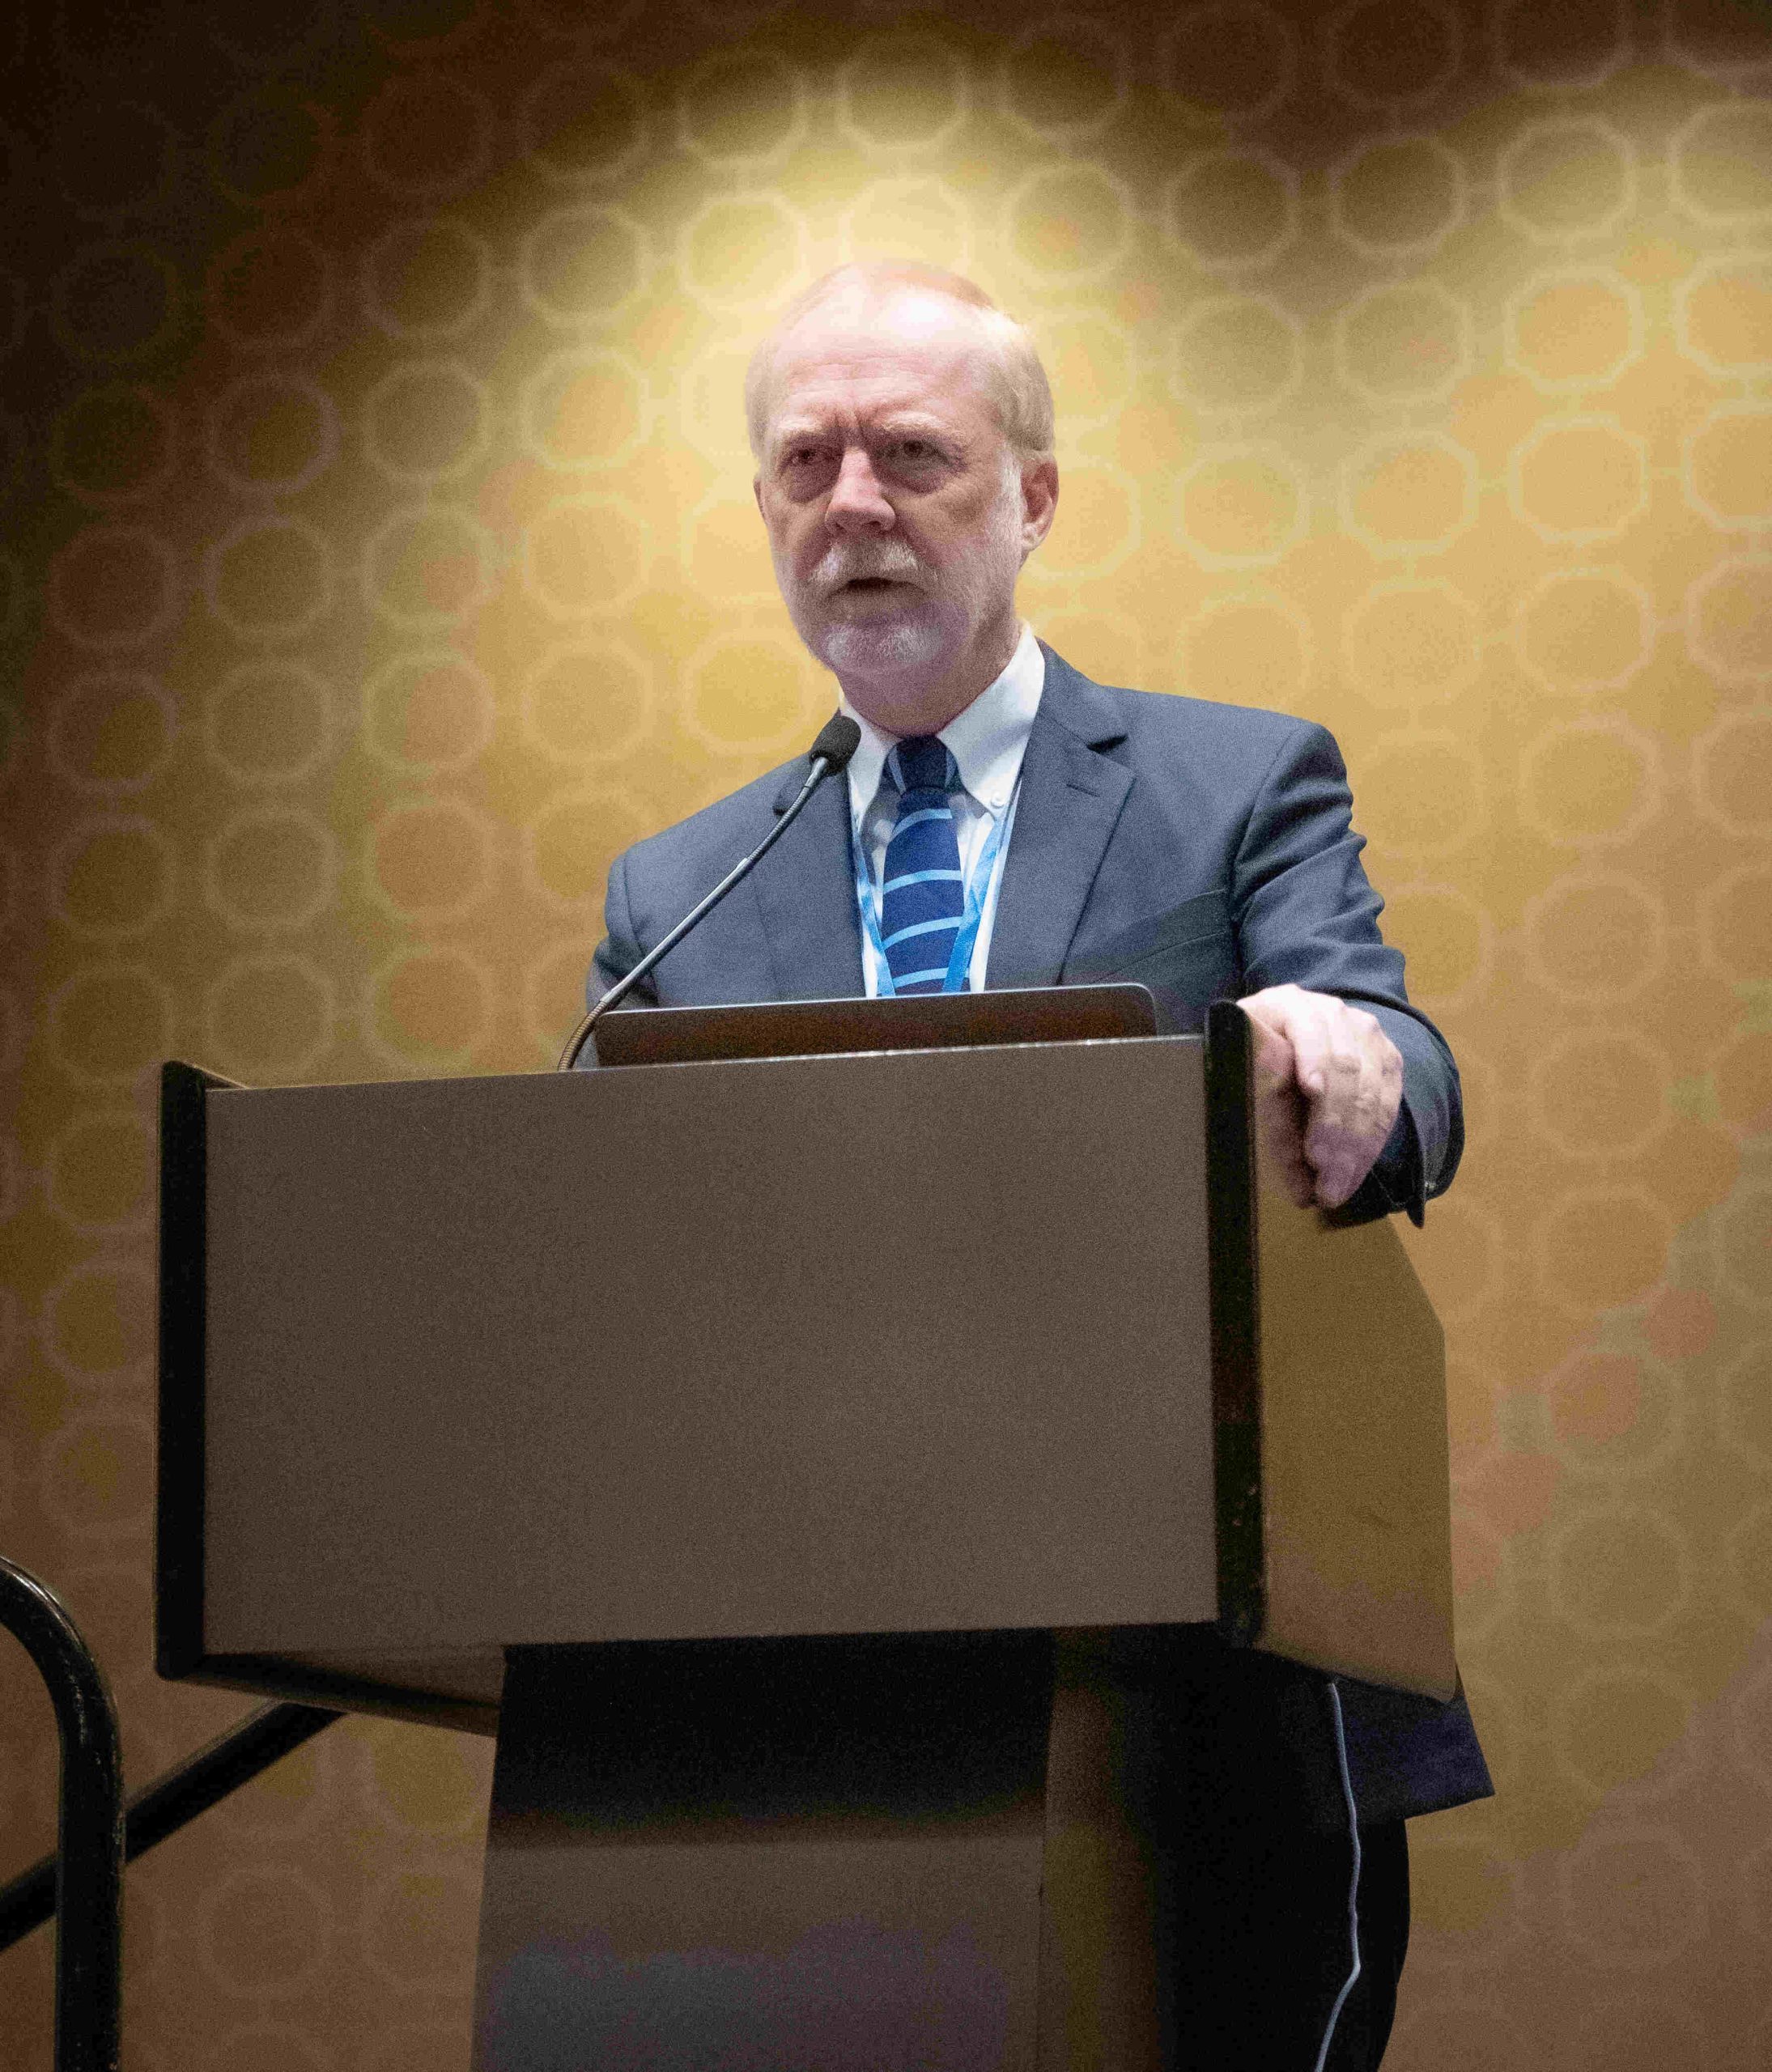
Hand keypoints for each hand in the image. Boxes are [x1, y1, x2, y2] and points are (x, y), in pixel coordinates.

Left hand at [1238, 984, 1402, 1210]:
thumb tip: (1263, 1131)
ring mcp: (1365, 1033)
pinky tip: (1354, 1171)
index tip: (1311, 1090)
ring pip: (1370, 1089)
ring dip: (1354, 1145)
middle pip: (1344, 1066)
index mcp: (1287, 1005)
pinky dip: (1371, 1143)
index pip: (1307, 1028)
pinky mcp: (1387, 1058)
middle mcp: (1331, 1012)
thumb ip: (1254, 1095)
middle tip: (1321, 1170)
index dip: (1313, 1058)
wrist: (1281, 1046)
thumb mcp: (1240, 1071)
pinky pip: (1388, 1103)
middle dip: (1334, 1124)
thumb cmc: (1249, 1064)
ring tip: (1334, 1186)